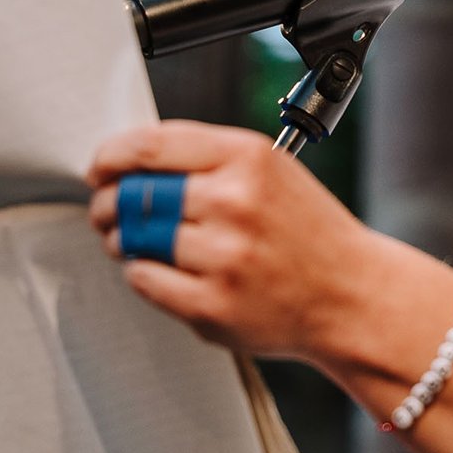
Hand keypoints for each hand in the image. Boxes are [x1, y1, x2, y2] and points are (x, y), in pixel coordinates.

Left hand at [86, 119, 392, 360]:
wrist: (352, 295)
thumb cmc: (306, 232)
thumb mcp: (270, 170)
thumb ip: (206, 158)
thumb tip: (128, 160)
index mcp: (246, 157)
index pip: (148, 145)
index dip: (109, 156)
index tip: (100, 168)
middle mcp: (235, 202)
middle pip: (132, 193)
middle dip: (107, 202)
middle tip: (107, 211)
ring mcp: (224, 257)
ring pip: (133, 238)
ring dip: (122, 240)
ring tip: (137, 242)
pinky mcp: (213, 306)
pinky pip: (145, 280)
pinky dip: (143, 274)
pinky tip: (165, 271)